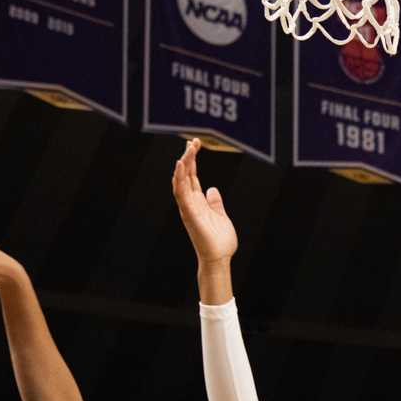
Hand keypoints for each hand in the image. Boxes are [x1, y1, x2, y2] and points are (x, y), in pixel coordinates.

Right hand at [172, 138, 237, 267]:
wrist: (219, 259)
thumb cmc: (220, 242)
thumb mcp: (221, 216)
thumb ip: (215, 203)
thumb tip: (212, 190)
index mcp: (198, 203)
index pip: (192, 177)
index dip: (192, 161)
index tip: (195, 145)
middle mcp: (190, 203)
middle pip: (186, 176)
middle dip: (188, 158)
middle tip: (193, 141)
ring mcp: (188, 208)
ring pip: (180, 182)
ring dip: (183, 165)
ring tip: (187, 150)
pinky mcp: (189, 214)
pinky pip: (181, 193)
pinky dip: (180, 179)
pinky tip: (181, 165)